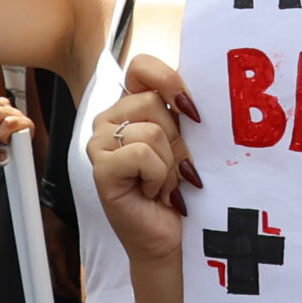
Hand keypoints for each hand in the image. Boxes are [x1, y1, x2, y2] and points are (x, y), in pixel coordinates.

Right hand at [88, 53, 203, 267]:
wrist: (169, 237)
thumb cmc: (180, 187)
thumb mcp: (187, 140)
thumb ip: (183, 110)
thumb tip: (203, 89)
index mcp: (129, 106)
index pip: (142, 65)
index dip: (170, 81)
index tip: (192, 112)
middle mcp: (108, 119)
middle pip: (154, 101)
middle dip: (179, 139)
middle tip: (177, 168)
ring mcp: (98, 143)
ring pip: (152, 130)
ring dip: (170, 163)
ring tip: (164, 183)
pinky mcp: (100, 168)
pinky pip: (142, 154)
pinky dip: (158, 176)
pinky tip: (151, 193)